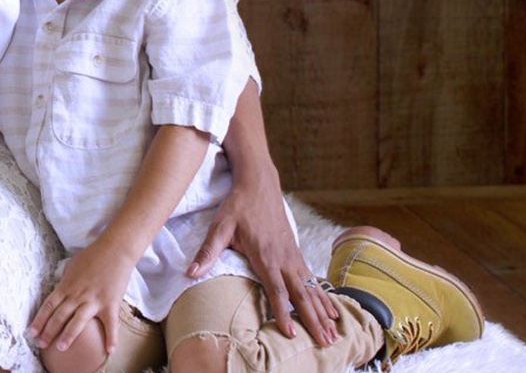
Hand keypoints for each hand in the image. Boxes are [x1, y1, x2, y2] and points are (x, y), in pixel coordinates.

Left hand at [29, 239, 130, 355]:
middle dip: (48, 331)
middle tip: (40, 344)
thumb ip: (64, 281)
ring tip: (60, 348)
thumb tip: (58, 290)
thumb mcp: (71, 266)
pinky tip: (109, 351)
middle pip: (59, 316)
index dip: (39, 320)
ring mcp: (94, 300)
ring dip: (68, 336)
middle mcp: (77, 295)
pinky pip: (110, 324)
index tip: (31, 332)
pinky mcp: (110, 304)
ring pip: (77, 321)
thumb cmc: (92, 256)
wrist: (115, 250)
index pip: (48, 305)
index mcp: (66, 286)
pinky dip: (111, 337)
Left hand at [190, 174, 339, 343]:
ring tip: (334, 334)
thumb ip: (208, 251)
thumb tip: (190, 272)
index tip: (291, 333)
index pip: (276, 289)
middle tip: (324, 342)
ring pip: (311, 289)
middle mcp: (284, 258)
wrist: (259, 183)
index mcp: (265, 255)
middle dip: (313, 320)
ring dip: (323, 312)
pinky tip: (332, 312)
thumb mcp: (219, 226)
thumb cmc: (238, 206)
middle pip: (301, 294)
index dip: (283, 312)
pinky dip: (324, 297)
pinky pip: (313, 280)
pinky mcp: (296, 253)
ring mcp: (293, 256)